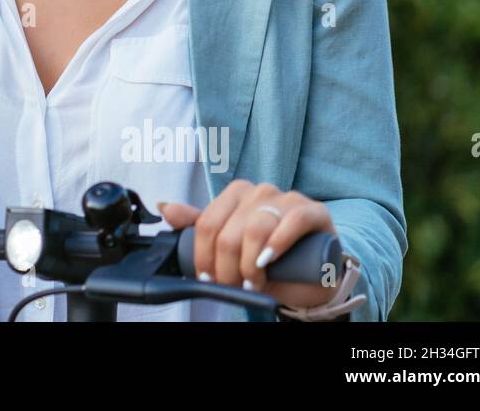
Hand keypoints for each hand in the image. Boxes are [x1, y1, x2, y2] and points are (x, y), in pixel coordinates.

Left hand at [157, 179, 339, 308]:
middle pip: (229, 231)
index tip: (207, 278)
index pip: (207, 223)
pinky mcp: (314, 211)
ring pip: (257, 226)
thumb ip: (199, 227)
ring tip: (254, 283)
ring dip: (250, 263)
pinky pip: (293, 220)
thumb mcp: (230, 244)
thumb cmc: (266, 257)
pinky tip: (269, 261)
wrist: (311, 272)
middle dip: (227, 267)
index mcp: (235, 195)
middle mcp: (259, 191)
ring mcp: (287, 198)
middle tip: (233, 287)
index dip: (203, 256)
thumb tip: (165, 208)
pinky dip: (278, 242)